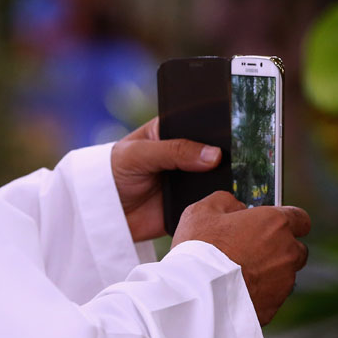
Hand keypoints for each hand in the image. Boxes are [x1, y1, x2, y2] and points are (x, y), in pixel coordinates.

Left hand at [111, 118, 222, 241]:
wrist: (103, 213)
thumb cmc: (114, 173)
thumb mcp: (139, 154)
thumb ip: (174, 151)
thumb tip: (214, 155)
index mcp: (172, 132)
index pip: (201, 124)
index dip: (216, 126)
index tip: (232, 129)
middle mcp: (185, 155)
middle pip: (215, 152)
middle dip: (225, 156)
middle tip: (232, 160)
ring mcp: (191, 180)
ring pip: (218, 178)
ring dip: (225, 181)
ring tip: (233, 180)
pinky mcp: (192, 204)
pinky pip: (211, 203)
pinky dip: (218, 203)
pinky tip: (226, 201)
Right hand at [173, 191, 309, 325]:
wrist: (197, 294)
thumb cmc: (200, 251)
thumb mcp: (203, 211)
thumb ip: (227, 202)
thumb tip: (236, 207)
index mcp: (274, 223)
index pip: (301, 219)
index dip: (288, 221)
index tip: (273, 226)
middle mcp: (287, 251)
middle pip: (296, 249)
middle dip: (279, 249)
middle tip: (251, 251)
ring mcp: (284, 281)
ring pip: (285, 275)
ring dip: (269, 273)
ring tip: (239, 275)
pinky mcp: (275, 305)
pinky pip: (273, 296)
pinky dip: (261, 293)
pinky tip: (238, 291)